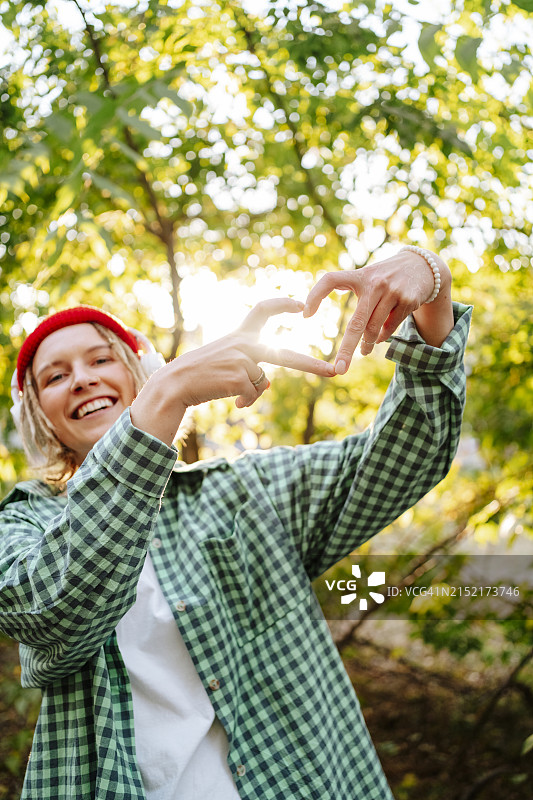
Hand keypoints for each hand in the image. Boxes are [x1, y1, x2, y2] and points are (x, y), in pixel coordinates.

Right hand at [175, 297, 334, 409]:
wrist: (176, 383)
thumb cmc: (200, 375)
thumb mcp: (226, 364)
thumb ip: (249, 368)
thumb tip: (268, 386)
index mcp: (239, 335)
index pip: (263, 310)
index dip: (283, 304)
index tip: (301, 304)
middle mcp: (244, 344)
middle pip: (285, 356)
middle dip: (311, 366)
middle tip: (333, 372)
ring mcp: (243, 360)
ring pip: (262, 383)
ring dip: (249, 392)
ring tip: (227, 389)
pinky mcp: (240, 377)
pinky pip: (253, 394)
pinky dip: (244, 401)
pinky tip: (228, 397)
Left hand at [303, 250, 452, 373]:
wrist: (422, 267)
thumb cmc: (385, 277)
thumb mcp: (367, 277)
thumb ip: (351, 291)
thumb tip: (331, 320)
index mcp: (359, 276)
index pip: (331, 280)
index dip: (316, 295)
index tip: (305, 315)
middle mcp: (374, 283)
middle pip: (356, 322)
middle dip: (346, 349)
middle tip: (339, 369)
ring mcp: (392, 292)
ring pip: (374, 329)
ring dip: (366, 344)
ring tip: (363, 351)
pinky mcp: (407, 301)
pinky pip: (389, 328)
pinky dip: (382, 337)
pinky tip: (379, 339)